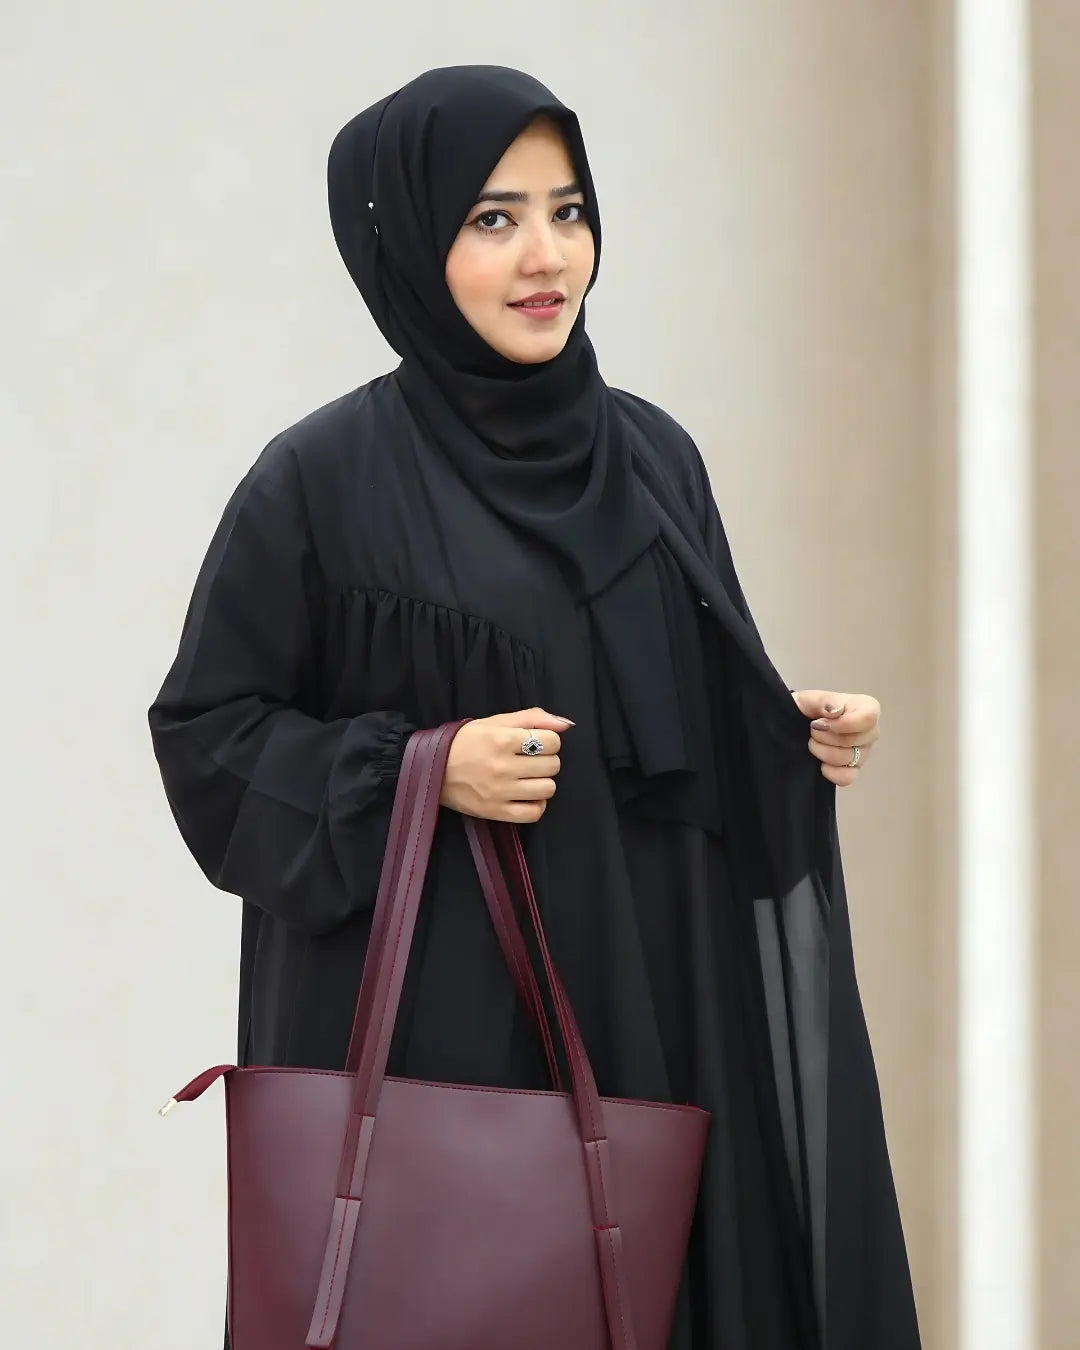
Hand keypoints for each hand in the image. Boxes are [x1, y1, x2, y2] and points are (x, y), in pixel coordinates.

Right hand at [441, 708, 572, 823]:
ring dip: (542, 782)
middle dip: (546, 760)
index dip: (549, 740)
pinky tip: (526, 795)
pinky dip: (536, 804)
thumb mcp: (495, 721)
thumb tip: (566, 724)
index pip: (552, 741)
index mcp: (502, 739)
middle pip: (552, 765)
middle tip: (530, 760)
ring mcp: (499, 792)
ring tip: (528, 777)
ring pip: (547, 789)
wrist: (432, 768)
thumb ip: (532, 718)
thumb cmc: (466, 742)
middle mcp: (502, 766)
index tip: (537, 743)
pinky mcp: (495, 812)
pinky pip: (534, 813)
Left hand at [792, 690, 880, 786]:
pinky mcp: (853, 771)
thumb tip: (837, 711)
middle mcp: (870, 732)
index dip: (843, 723)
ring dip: (823, 752)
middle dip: (825, 737)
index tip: (820, 723)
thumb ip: (826, 701)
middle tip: (812, 730)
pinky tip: (820, 763)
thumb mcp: (811, 698)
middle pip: (853, 741)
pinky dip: (830, 772)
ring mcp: (863, 753)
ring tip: (812, 743)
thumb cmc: (807, 708)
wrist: (795, 726)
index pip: (868, 718)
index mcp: (866, 708)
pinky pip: (847, 777)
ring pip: (847, 759)